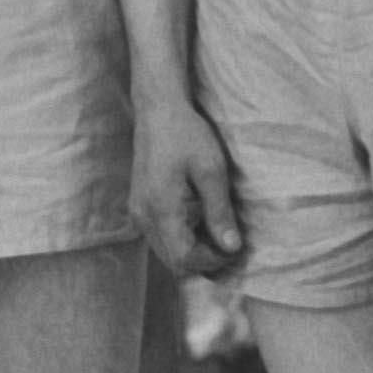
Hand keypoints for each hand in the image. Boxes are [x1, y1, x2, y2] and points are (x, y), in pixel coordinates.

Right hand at [131, 91, 246, 282]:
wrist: (158, 111)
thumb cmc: (187, 135)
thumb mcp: (211, 170)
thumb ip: (219, 212)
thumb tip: (232, 248)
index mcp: (161, 209)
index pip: (184, 258)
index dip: (211, 262)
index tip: (234, 249)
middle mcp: (144, 216)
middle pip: (173, 261)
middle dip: (203, 260)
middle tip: (230, 244)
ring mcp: (138, 212)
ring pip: (166, 251)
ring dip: (192, 250)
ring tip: (219, 233)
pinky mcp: (140, 205)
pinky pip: (160, 236)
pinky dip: (181, 238)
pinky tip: (201, 222)